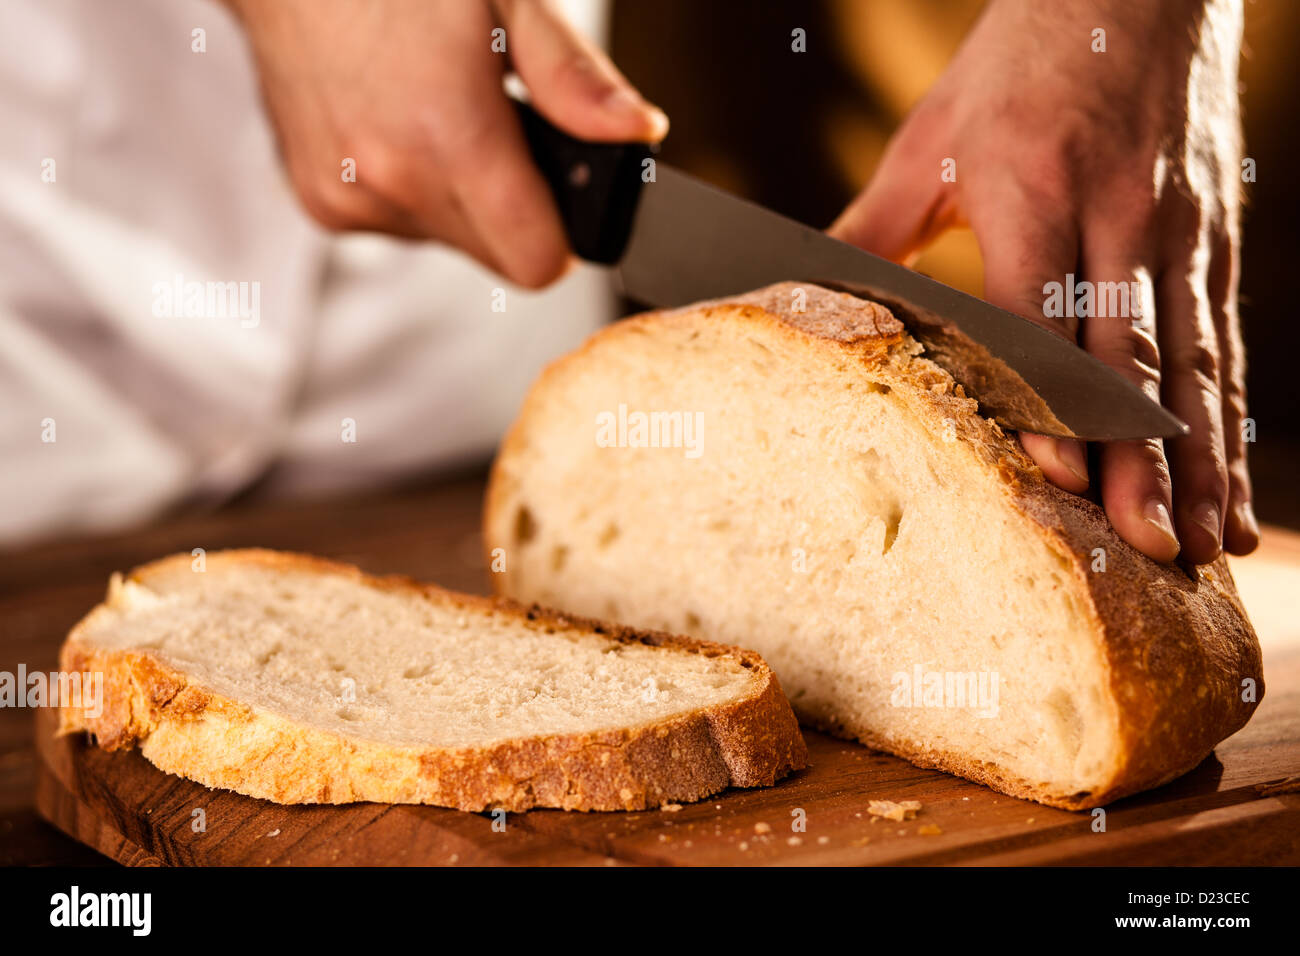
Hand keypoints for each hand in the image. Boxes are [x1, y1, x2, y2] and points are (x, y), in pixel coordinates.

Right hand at [224, 0, 667, 286]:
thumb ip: (574, 80)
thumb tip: (636, 133)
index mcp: (447, 138)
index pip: (537, 262)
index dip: (563, 232)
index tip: (561, 188)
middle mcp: (390, 183)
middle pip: (497, 256)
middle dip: (513, 206)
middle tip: (497, 126)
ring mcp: (348, 199)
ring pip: (450, 241)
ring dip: (460, 196)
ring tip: (437, 112)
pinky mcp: (321, 203)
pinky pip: (401, 225)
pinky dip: (411, 189)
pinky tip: (396, 124)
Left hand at [831, 0, 1257, 563]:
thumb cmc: (1017, 62)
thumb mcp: (927, 139)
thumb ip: (870, 229)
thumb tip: (793, 292)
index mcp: (1033, 187)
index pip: (1044, 312)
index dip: (1051, 400)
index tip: (1058, 477)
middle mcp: (1117, 214)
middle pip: (1131, 354)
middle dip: (1143, 459)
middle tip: (1147, 546)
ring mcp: (1177, 231)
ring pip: (1193, 362)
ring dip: (1201, 461)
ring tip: (1203, 545)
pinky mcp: (1213, 241)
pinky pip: (1223, 345)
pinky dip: (1230, 425)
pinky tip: (1233, 491)